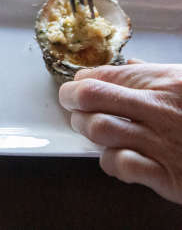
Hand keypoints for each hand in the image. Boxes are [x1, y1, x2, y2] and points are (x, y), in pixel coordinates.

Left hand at [59, 60, 181, 203]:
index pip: (102, 74)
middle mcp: (161, 109)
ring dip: (88, 130)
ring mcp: (163, 142)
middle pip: (90, 96)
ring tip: (93, 131)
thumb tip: (129, 65)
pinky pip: (121, 164)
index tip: (76, 87)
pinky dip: (111, 162)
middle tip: (74, 107)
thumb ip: (155, 75)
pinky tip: (118, 157)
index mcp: (165, 82)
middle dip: (72, 101)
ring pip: (99, 129)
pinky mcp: (169, 176)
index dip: (79, 81)